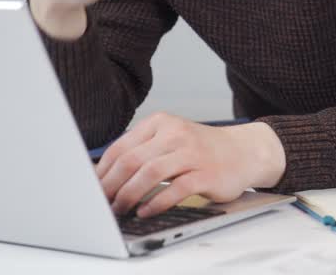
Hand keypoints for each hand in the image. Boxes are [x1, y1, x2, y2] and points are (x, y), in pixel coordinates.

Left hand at [94, 113, 286, 217]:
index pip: (120, 147)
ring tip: (119, 210)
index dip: (102, 171)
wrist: (244, 151)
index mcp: (161, 123)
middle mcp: (175, 134)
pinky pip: (175, 189)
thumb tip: (105, 177)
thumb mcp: (170, 139)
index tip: (91, 190)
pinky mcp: (206, 173)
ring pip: (149, 173)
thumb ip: (143, 151)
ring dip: (129, 195)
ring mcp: (191, 153)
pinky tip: (145, 212)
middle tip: (101, 204)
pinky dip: (156, 203)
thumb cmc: (201, 150)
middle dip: (110, 186)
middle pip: (131, 160)